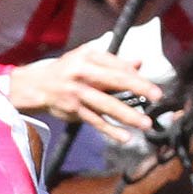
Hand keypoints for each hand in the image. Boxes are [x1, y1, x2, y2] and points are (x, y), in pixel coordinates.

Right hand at [7, 42, 155, 133]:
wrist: (35, 85)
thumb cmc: (66, 70)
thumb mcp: (86, 59)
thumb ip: (113, 62)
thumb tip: (139, 63)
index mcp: (88, 57)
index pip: (117, 65)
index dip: (136, 75)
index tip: (152, 86)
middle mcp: (82, 73)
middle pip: (114, 81)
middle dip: (138, 88)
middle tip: (157, 96)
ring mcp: (77, 93)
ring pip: (106, 104)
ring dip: (127, 115)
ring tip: (144, 123)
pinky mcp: (73, 110)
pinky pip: (95, 121)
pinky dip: (110, 130)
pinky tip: (124, 137)